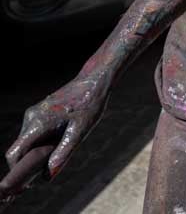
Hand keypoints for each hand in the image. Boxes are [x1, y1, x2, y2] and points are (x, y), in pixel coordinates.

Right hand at [4, 74, 109, 190]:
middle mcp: (31, 117)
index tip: (26, 181)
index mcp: (37, 123)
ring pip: (26, 140)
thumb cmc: (89, 104)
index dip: (16, 170)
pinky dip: (39, 142)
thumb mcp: (80, 130)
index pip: (14, 153)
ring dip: (34, 152)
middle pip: (18, 148)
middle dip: (27, 162)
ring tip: (54, 156)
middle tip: (44, 171)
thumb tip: (48, 175)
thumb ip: (64, 152)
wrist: (94, 80)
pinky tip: (57, 143)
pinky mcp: (39, 111)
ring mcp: (33, 113)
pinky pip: (33, 132)